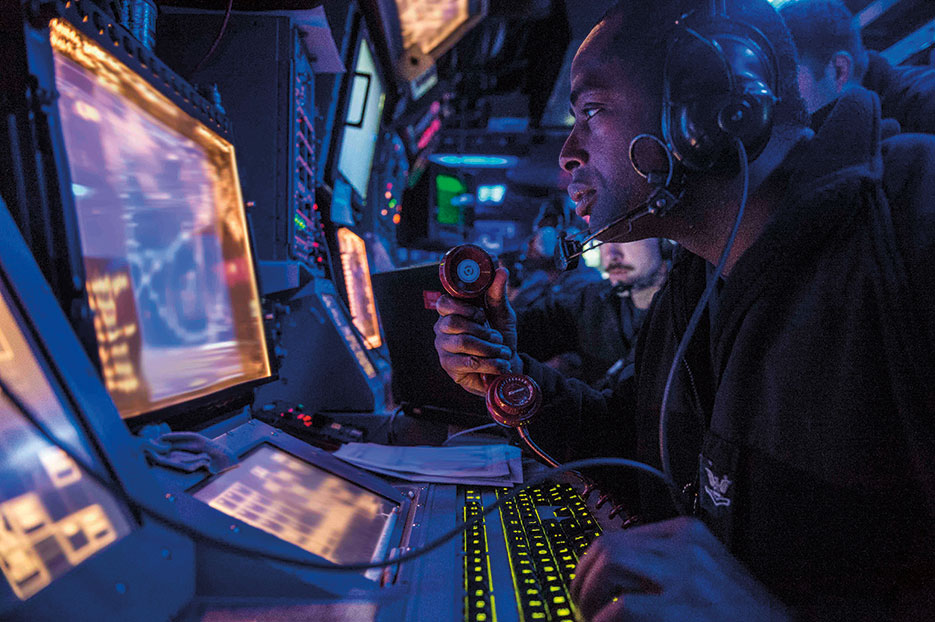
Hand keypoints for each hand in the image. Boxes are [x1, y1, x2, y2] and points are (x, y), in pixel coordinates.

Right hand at [434, 268, 520, 395]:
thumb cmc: (500, 338)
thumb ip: (497, 294)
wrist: (507, 365)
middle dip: (481, 330)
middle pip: (452, 323)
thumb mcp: (503, 314)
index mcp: (453, 312)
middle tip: (497, 337)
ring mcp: (444, 348)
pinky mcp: (449, 367)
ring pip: (462, 342)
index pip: (444, 303)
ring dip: (488, 348)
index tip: (481, 314)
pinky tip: (500, 364)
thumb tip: (501, 270)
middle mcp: (443, 328)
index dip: (462, 307)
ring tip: (502, 352)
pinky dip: (489, 363)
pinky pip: (467, 363)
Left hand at [572, 517, 791, 621]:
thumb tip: (619, 583)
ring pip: (609, 565)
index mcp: (690, 535)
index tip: (588, 584)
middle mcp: (685, 547)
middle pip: (609, 545)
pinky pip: (621, 609)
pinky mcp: (680, 609)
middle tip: (580, 604)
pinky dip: (603, 621)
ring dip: (588, 595)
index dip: (595, 563)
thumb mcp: (707, 578)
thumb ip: (666, 571)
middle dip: (583, 576)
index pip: (623, 535)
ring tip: (591, 618)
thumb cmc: (747, 619)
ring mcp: (684, 577)